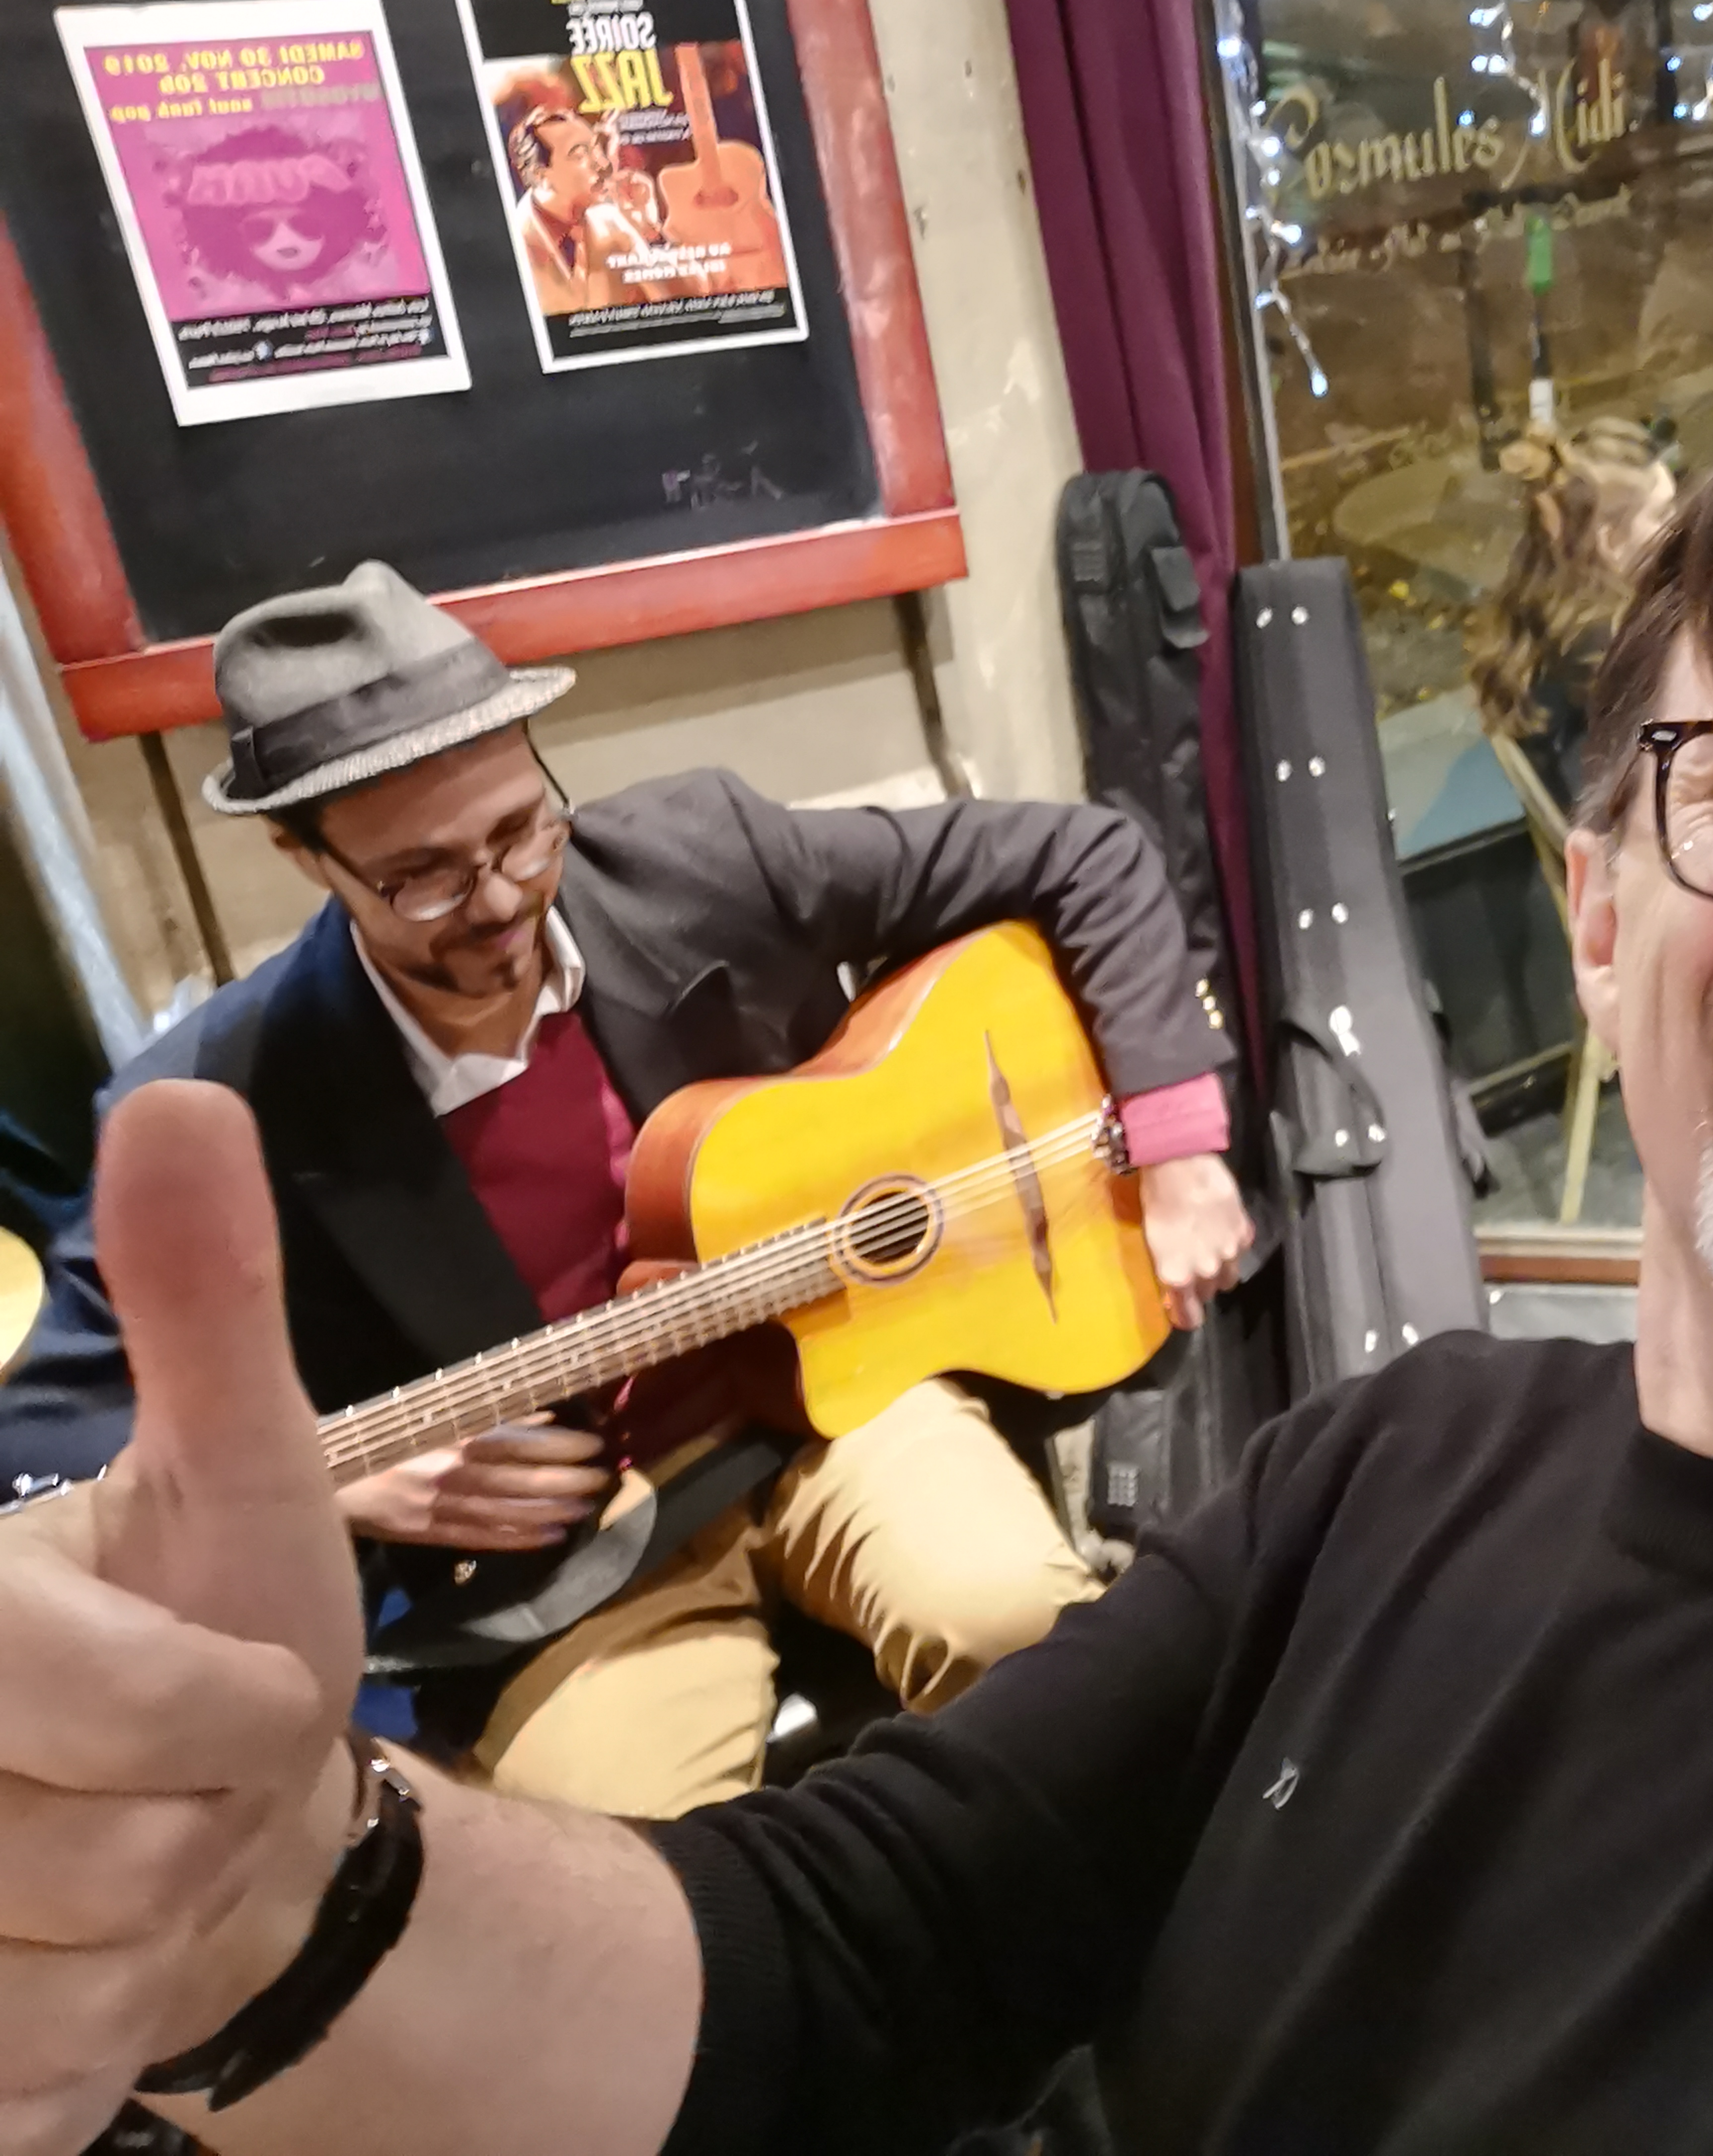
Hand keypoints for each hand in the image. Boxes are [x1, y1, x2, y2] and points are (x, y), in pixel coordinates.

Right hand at [0, 1083, 362, 2150]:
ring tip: (136, 1861)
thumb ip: (204, 1304)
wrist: (205, 1836)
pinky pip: (25, 2084)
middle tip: (189, 1775)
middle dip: (197, 1818)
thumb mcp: (243, 1468)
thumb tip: (179, 1098)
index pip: (57, 1687)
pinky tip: (83, 1978)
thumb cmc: (222, 1636)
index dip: (184, 1709)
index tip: (226, 1697)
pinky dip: (87, 2051)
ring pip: (64, 1982)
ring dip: (149, 1943)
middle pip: (96, 1851)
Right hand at [336, 1421, 610, 1552]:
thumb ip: (490, 1418)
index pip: (519, 1442)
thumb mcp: (434, 1416)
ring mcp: (437, 1507)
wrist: (321, 1474)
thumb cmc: (384, 1437)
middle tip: (604, 1477)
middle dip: (567, 1480)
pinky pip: (482, 1539)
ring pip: (508, 1512)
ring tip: (588, 1507)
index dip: (561, 1445)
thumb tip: (543, 1418)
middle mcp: (448, 1474)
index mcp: (450, 1437)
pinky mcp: (426, 1533)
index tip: (595, 1444)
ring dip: (553, 1510)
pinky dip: (520, 1538)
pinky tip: (552, 1536)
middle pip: (521, 1480)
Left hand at [1139, 1153, 1254, 1331]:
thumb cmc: (1156, 1200)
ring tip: (1209, 1247)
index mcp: (1178, 1276)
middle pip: (1208, 1294)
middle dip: (1200, 1286)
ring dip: (1219, 1268)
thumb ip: (1168, 1268)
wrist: (1182, 1164)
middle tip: (1190, 1265)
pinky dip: (1232, 1243)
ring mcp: (1229, 1253)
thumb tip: (1175, 1284)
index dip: (1185, 1316)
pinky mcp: (1245, 1232)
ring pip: (1229, 1275)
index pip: (1189, 1318)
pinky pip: (1240, 1249)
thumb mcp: (1152, 1240)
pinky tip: (1221, 1227)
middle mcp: (1206, 1272)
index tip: (1181, 1309)